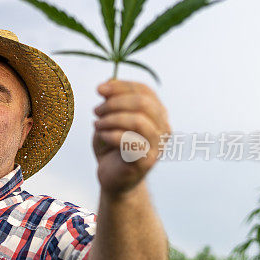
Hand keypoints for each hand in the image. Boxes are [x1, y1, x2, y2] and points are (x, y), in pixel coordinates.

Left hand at [92, 80, 170, 195]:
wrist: (112, 178)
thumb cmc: (111, 146)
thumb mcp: (109, 119)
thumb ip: (112, 101)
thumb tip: (109, 81)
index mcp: (157, 114)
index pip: (145, 91)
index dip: (121, 86)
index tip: (99, 89)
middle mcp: (163, 128)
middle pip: (144, 103)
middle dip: (115, 103)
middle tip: (96, 111)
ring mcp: (157, 146)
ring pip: (138, 121)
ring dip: (111, 119)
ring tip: (97, 124)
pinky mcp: (146, 162)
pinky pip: (130, 141)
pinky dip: (111, 135)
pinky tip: (102, 137)